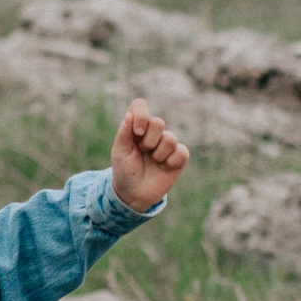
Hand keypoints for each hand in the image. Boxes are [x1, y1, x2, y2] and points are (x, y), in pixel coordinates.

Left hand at [110, 98, 189, 212]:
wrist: (134, 194)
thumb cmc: (125, 171)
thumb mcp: (119, 152)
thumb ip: (124, 133)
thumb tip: (130, 114)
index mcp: (137, 128)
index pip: (139, 106)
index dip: (141, 115)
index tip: (137, 133)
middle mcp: (153, 133)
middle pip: (158, 122)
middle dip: (149, 140)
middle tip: (143, 151)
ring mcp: (167, 144)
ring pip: (170, 138)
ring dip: (158, 153)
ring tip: (153, 161)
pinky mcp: (179, 157)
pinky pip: (181, 151)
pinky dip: (171, 161)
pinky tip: (164, 167)